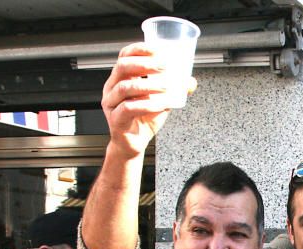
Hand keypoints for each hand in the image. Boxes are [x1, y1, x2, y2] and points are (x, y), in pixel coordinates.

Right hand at [101, 43, 196, 158]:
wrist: (133, 144)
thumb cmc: (144, 119)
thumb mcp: (161, 100)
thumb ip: (173, 90)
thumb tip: (190, 81)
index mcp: (121, 79)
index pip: (124, 56)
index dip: (139, 50)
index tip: (156, 50)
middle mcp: (112, 88)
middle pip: (122, 67)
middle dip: (144, 64)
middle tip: (163, 67)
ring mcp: (111, 103)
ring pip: (125, 87)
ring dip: (148, 85)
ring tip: (165, 87)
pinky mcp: (115, 119)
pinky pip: (129, 108)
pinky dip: (147, 105)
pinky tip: (160, 104)